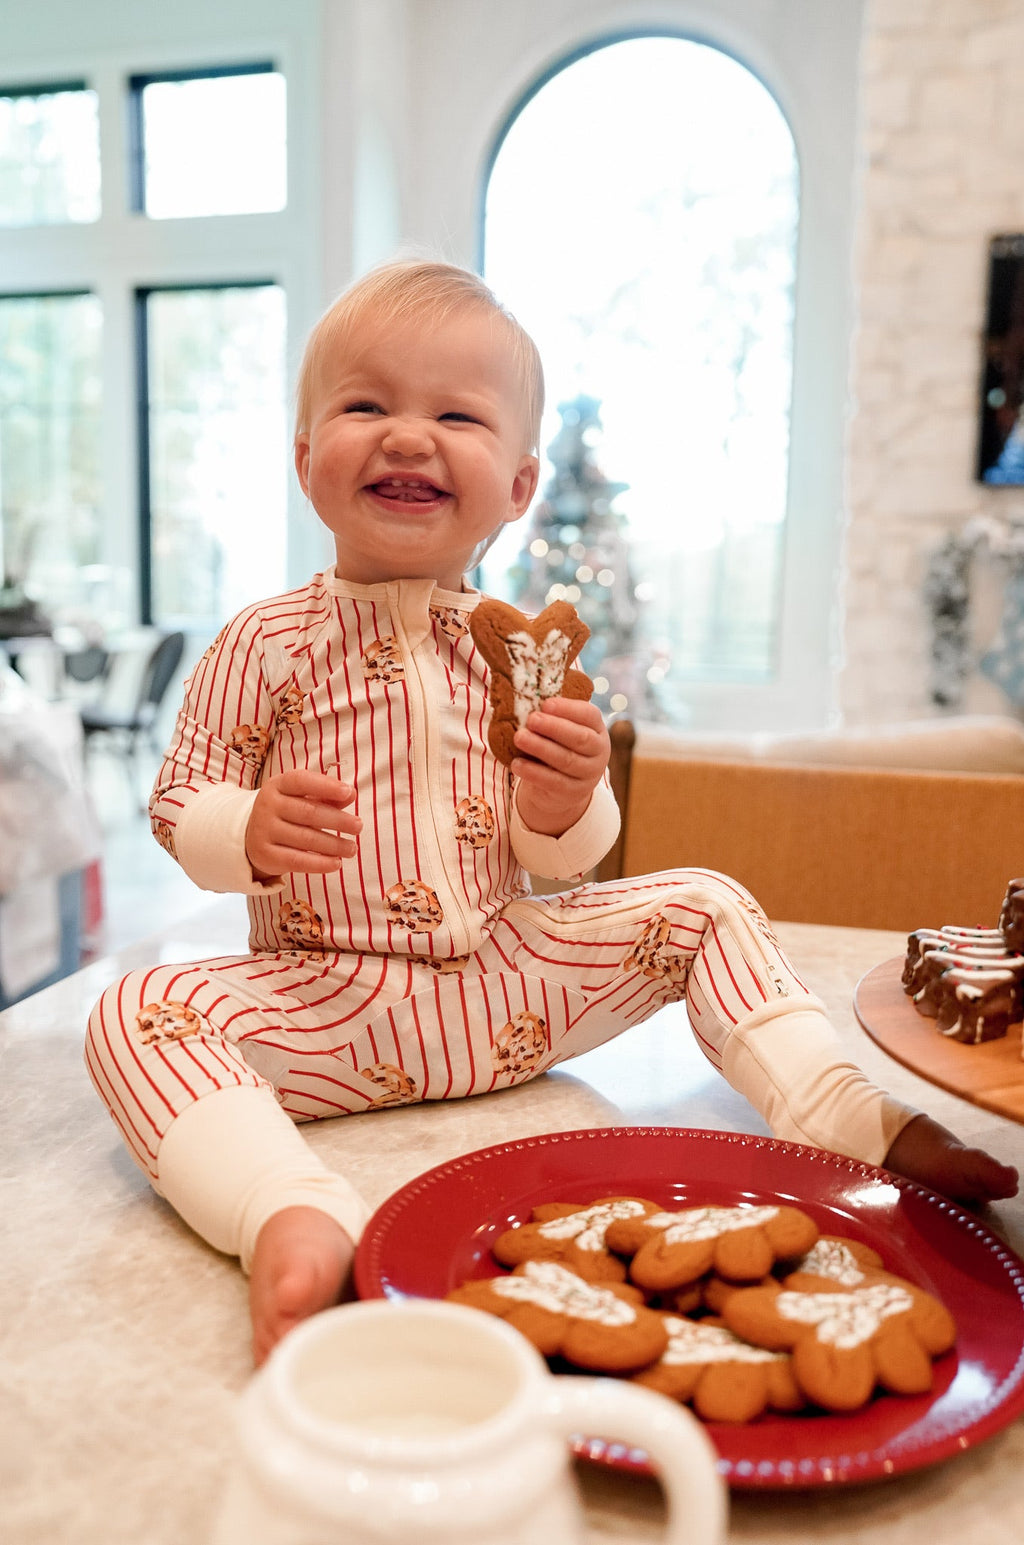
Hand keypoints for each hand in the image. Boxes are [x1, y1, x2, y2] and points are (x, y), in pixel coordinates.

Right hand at [245, 769, 360, 879]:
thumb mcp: (302, 798)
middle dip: (338, 820)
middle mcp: (267, 805)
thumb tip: (351, 794)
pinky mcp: (264, 854)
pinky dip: (319, 864)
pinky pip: (296, 861)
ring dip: (334, 845)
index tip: (349, 792)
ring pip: (306, 839)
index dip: (326, 786)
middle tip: (359, 826)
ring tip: (352, 848)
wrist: (253, 836)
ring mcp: (263, 830)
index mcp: (277, 785)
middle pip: (308, 812)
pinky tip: (337, 863)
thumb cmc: (288, 812)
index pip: (301, 780)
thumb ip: (327, 795)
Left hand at [510, 697, 610, 836]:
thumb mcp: (562, 731)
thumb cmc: (559, 748)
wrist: (562, 790)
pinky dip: (533, 772)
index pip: (589, 715)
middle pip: (579, 738)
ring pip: (566, 760)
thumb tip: (524, 694)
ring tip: (519, 737)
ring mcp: (588, 774)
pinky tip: (516, 763)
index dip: (568, 708)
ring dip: (541, 747)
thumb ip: (552, 716)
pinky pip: (553, 781)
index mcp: (597, 729)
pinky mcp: (572, 793)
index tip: (546, 703)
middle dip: (554, 727)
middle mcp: (598, 752)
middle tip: (531, 719)